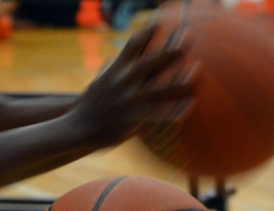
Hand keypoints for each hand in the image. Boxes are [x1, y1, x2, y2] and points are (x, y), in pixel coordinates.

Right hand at [68, 20, 197, 147]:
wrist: (76, 128)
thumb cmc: (89, 105)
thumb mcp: (98, 82)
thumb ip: (109, 68)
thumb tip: (112, 57)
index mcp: (116, 70)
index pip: (133, 45)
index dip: (148, 31)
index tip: (162, 19)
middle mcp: (123, 82)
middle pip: (150, 61)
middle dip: (169, 48)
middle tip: (189, 36)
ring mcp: (128, 100)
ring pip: (158, 87)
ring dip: (178, 78)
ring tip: (197, 70)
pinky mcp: (131, 118)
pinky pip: (157, 114)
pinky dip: (173, 110)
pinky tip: (190, 107)